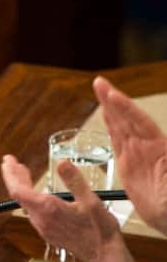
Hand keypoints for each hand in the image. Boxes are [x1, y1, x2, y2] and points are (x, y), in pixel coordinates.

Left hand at [1, 154, 134, 261]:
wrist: (106, 256)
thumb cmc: (100, 232)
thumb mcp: (90, 200)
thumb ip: (74, 180)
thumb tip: (62, 163)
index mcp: (48, 209)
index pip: (18, 190)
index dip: (10, 173)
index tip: (8, 161)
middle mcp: (41, 219)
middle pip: (19, 195)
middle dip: (14, 177)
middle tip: (12, 163)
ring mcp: (43, 227)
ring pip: (25, 204)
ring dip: (22, 187)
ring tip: (23, 173)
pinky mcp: (48, 232)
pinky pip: (32, 212)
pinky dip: (30, 198)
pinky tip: (37, 193)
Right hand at [94, 76, 166, 234]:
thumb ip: (166, 178)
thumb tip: (161, 159)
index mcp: (161, 151)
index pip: (142, 124)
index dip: (127, 110)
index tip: (114, 96)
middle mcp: (150, 149)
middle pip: (129, 119)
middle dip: (115, 101)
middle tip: (100, 83)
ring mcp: (139, 156)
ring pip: (122, 126)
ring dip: (111, 108)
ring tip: (100, 91)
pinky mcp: (129, 166)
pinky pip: (117, 141)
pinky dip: (111, 126)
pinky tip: (106, 115)